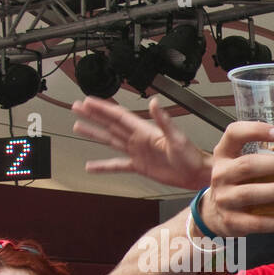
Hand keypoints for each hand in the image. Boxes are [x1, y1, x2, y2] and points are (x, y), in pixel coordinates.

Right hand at [73, 96, 211, 189]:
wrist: (196, 174)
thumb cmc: (191, 156)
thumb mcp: (177, 137)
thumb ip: (164, 121)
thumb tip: (154, 103)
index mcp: (145, 130)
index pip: (119, 116)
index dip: (103, 108)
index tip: (88, 101)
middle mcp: (138, 139)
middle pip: (110, 124)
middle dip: (94, 115)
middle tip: (77, 107)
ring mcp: (138, 152)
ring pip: (111, 140)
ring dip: (95, 134)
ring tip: (78, 127)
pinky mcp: (140, 166)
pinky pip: (118, 165)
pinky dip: (104, 166)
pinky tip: (91, 166)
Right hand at [204, 121, 273, 235]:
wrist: (218, 213)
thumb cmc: (243, 183)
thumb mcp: (254, 163)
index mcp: (226, 153)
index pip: (234, 133)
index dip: (255, 130)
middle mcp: (221, 174)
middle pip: (247, 165)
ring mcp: (224, 198)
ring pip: (251, 194)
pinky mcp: (232, 221)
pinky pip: (257, 222)